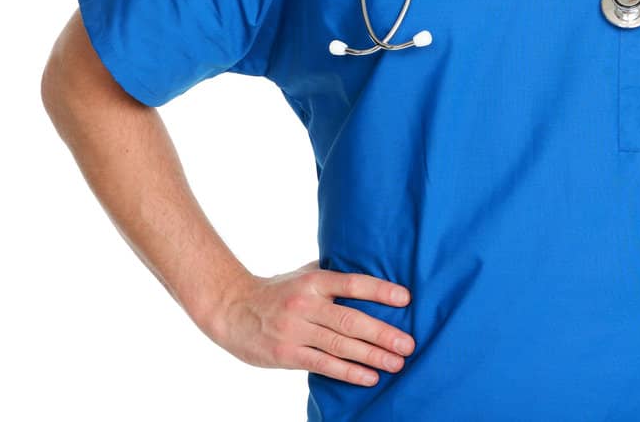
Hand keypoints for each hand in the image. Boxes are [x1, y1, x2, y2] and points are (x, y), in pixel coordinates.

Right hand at [203, 260, 415, 386]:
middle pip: (351, 320)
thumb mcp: (303, 274)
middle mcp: (306, 304)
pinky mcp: (287, 354)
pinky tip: (369, 377)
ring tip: (397, 363)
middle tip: (409, 344)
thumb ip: (333, 273)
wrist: (231, 309)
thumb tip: (370, 263)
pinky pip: (323, 364)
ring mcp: (296, 331)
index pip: (352, 283)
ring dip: (372, 356)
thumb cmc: (276, 290)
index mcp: (315, 281)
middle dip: (383, 334)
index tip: (406, 298)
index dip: (380, 291)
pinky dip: (348, 372)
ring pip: (340, 345)